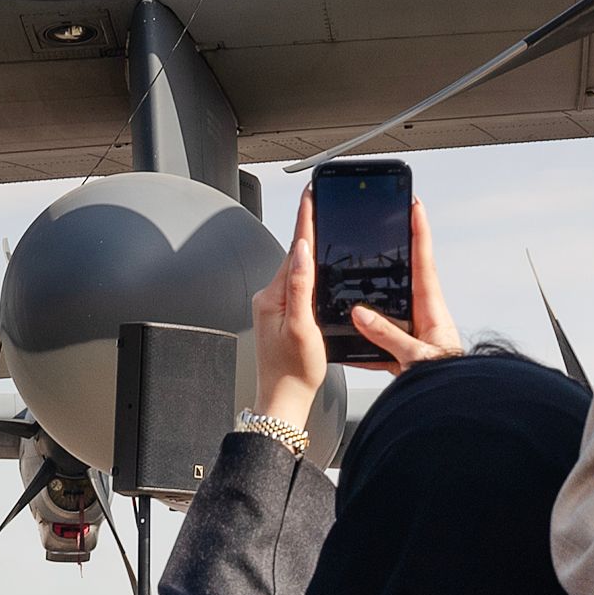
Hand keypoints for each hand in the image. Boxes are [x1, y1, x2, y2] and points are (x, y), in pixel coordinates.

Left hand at [251, 193, 328, 430]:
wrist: (284, 399)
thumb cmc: (294, 372)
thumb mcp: (302, 327)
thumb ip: (301, 287)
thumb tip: (302, 251)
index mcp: (273, 296)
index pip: (294, 250)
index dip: (305, 219)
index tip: (310, 195)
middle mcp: (269, 297)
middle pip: (295, 256)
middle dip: (310, 230)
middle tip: (322, 202)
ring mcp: (273, 306)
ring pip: (296, 271)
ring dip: (310, 252)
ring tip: (324, 228)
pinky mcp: (280, 315)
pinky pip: (297, 286)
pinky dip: (309, 274)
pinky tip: (319, 271)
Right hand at [347, 198, 465, 373]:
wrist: (451, 408)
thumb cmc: (447, 383)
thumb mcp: (417, 357)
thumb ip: (388, 336)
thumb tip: (362, 315)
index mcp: (432, 311)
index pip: (424, 262)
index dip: (419, 233)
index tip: (414, 207)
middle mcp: (425, 318)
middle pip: (406, 279)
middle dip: (395, 257)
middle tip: (383, 232)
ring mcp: (415, 334)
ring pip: (389, 311)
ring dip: (373, 304)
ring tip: (352, 291)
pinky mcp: (406, 353)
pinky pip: (382, 341)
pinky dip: (366, 343)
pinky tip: (350, 347)